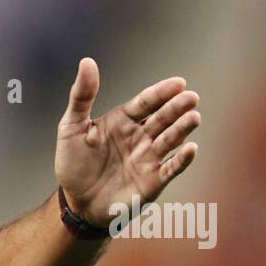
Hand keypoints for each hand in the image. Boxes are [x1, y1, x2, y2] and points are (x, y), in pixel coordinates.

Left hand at [54, 57, 200, 226]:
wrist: (75, 203)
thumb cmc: (73, 164)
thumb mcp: (71, 127)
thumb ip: (82, 96)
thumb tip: (87, 62)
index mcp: (123, 120)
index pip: (146, 102)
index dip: (161, 93)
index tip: (178, 83)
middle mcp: (140, 136)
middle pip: (162, 118)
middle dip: (177, 108)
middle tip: (190, 97)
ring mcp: (148, 157)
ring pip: (170, 140)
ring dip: (183, 129)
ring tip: (194, 117)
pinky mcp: (153, 180)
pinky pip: (171, 168)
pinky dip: (182, 159)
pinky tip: (191, 148)